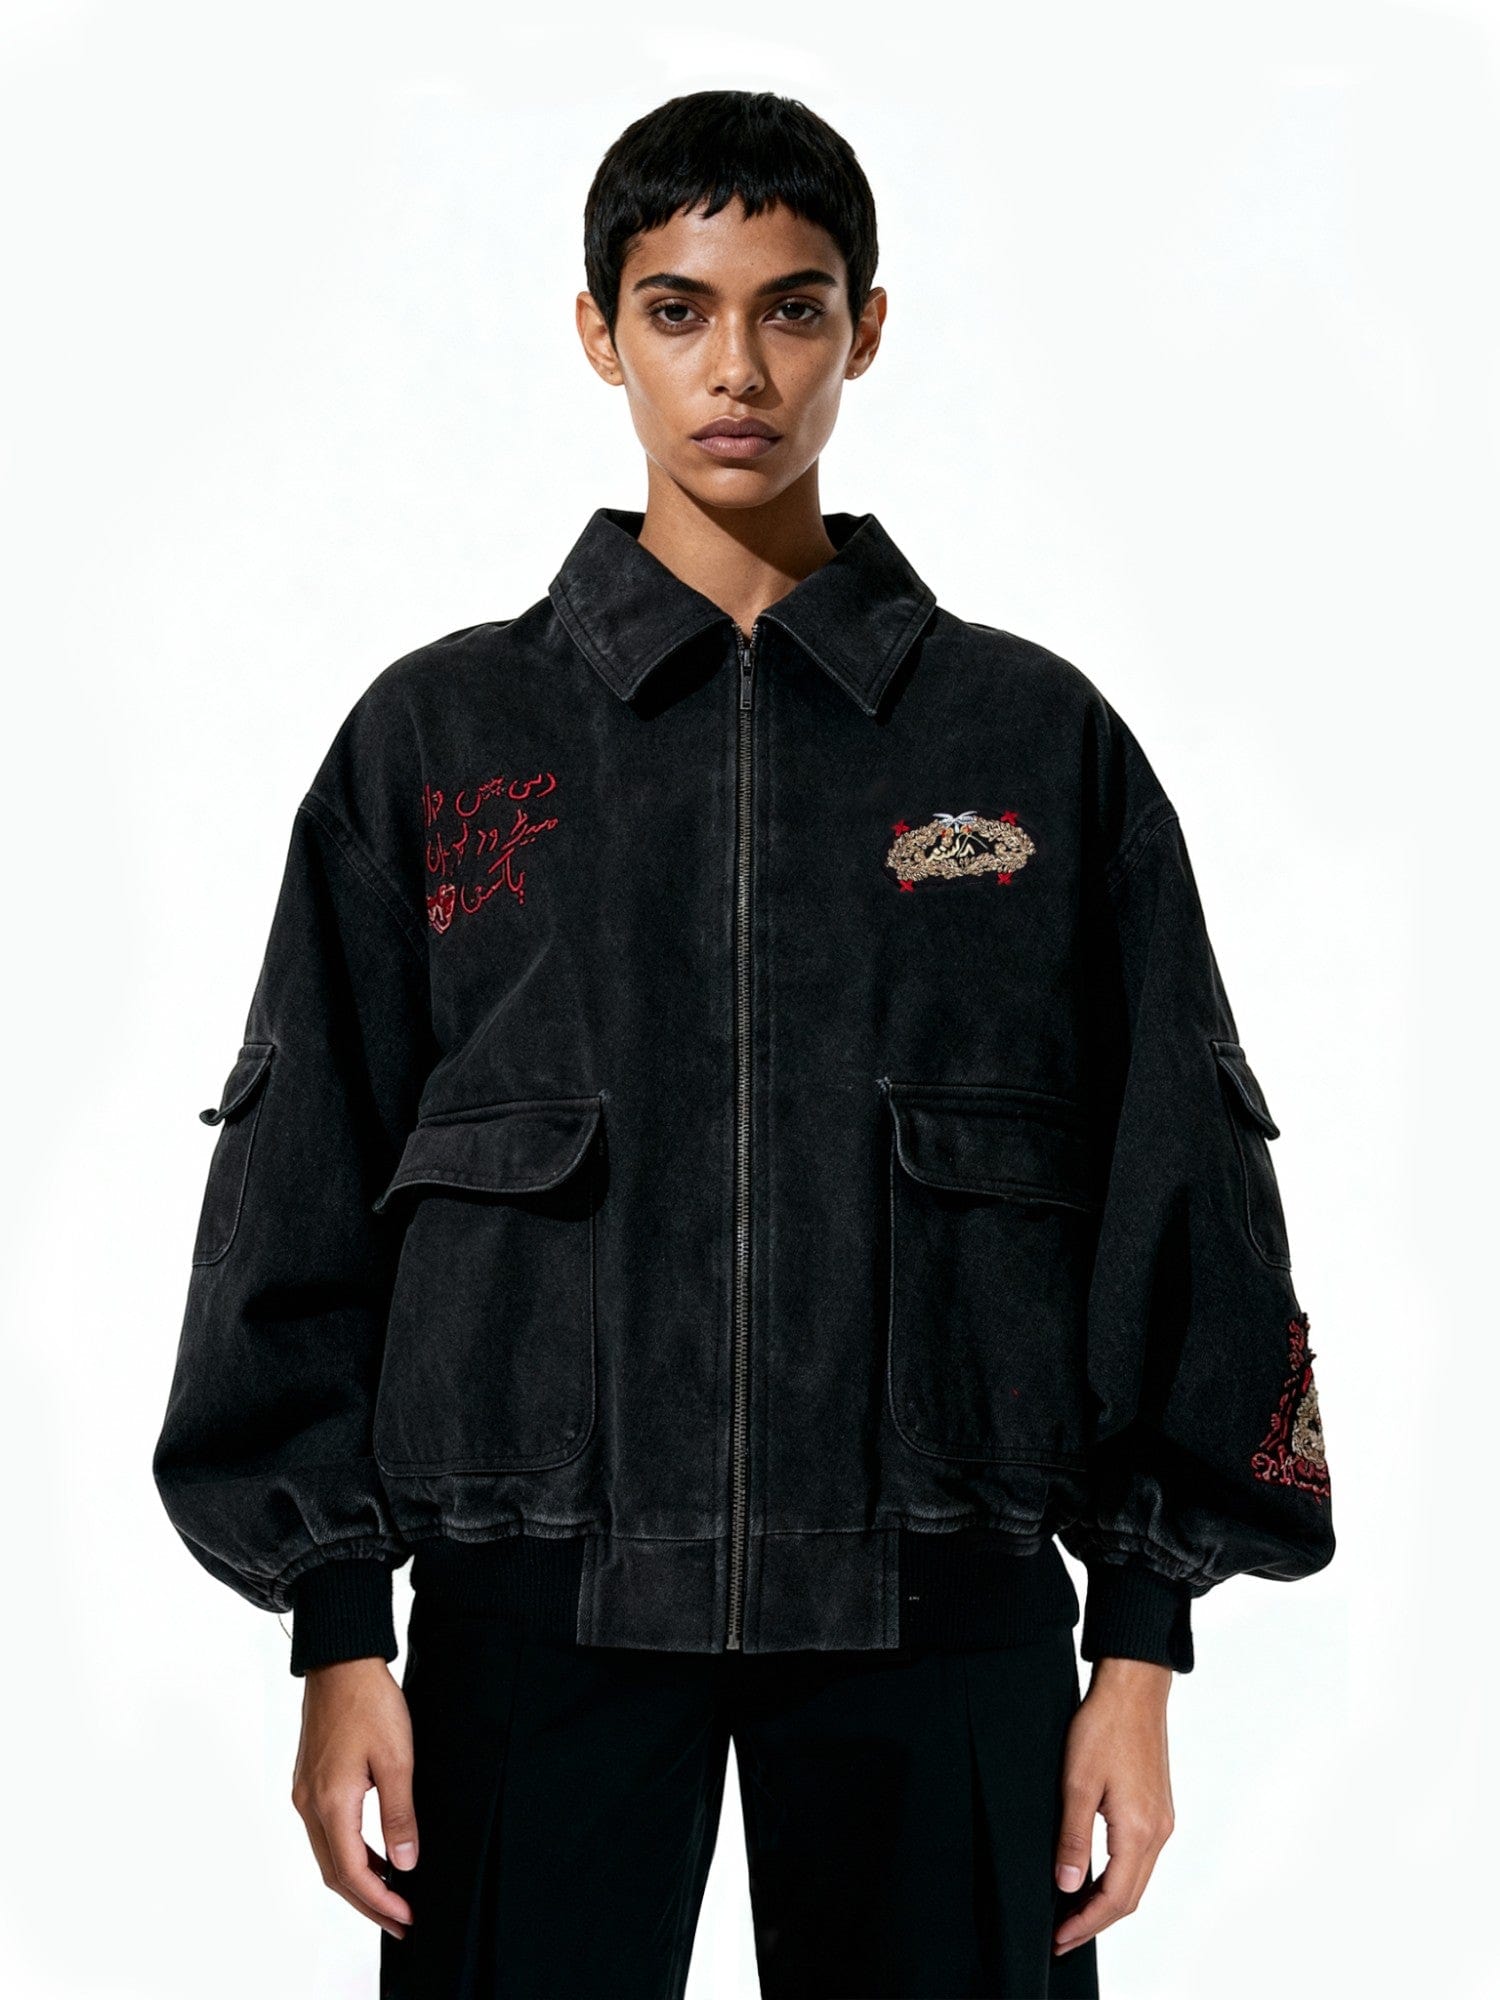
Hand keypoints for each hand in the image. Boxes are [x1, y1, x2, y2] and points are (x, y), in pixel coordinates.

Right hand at [291, 1657, 418, 1938]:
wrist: (340, 1660)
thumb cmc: (370, 1702)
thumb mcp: (397, 1758)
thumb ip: (400, 1815)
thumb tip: (405, 1865)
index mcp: (331, 1803)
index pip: (352, 1872)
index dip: (380, 1902)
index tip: (407, 1918)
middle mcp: (309, 1804)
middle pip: (334, 1873)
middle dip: (368, 1903)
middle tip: (400, 1922)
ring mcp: (304, 1793)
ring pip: (328, 1855)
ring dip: (358, 1879)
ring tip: (392, 1895)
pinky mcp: (309, 1781)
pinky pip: (326, 1833)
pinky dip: (349, 1853)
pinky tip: (374, 1855)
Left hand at [1052, 1655, 1174, 1957]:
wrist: (1134, 1688)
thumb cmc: (1103, 1727)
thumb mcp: (1077, 1782)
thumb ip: (1074, 1838)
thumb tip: (1068, 1886)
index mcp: (1139, 1830)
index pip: (1115, 1898)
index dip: (1086, 1924)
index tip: (1059, 1939)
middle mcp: (1158, 1831)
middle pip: (1131, 1896)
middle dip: (1096, 1920)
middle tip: (1061, 1935)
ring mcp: (1162, 1820)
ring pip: (1137, 1879)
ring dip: (1107, 1901)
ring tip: (1073, 1912)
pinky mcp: (1159, 1809)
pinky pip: (1140, 1858)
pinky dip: (1118, 1877)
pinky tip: (1095, 1876)